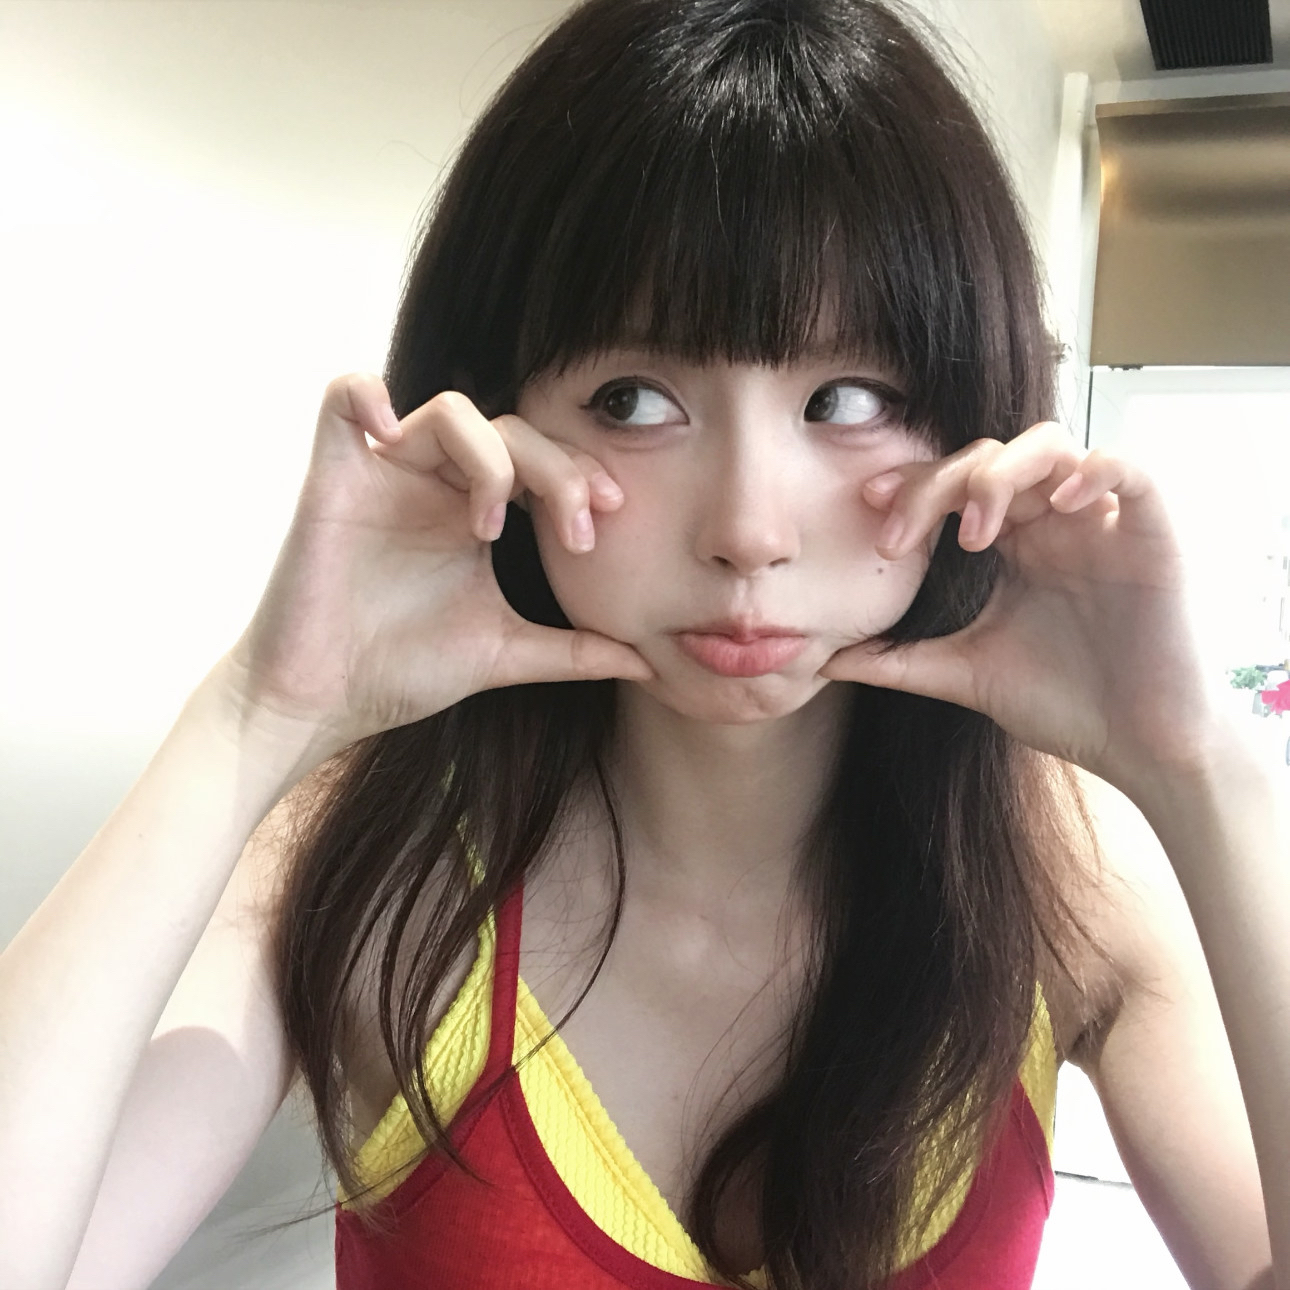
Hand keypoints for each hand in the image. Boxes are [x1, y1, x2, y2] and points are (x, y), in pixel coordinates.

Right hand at [224, 375, 652, 760]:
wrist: (324, 703)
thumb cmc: (402, 672)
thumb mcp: (506, 654)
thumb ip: (575, 651)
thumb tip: (648, 662)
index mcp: (477, 512)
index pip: (542, 460)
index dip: (581, 475)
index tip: (609, 517)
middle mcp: (437, 484)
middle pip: (512, 431)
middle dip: (559, 471)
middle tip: (580, 529)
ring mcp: (385, 475)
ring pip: (450, 410)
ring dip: (488, 459)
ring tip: (490, 526)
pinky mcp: (333, 477)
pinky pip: (343, 397)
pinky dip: (367, 393)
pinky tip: (394, 431)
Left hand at [819, 421, 1225, 798]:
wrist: (1137, 749)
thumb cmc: (1062, 705)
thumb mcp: (964, 674)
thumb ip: (899, 660)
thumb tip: (824, 661)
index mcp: (1010, 543)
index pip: (954, 483)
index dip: (912, 483)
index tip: (869, 507)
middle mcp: (1052, 522)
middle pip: (990, 456)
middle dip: (937, 483)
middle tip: (901, 537)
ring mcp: (1100, 524)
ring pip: (1051, 445)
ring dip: (1002, 474)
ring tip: (975, 531)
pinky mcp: (1151, 534)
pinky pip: (1128, 469)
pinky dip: (1092, 471)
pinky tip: (1058, 505)